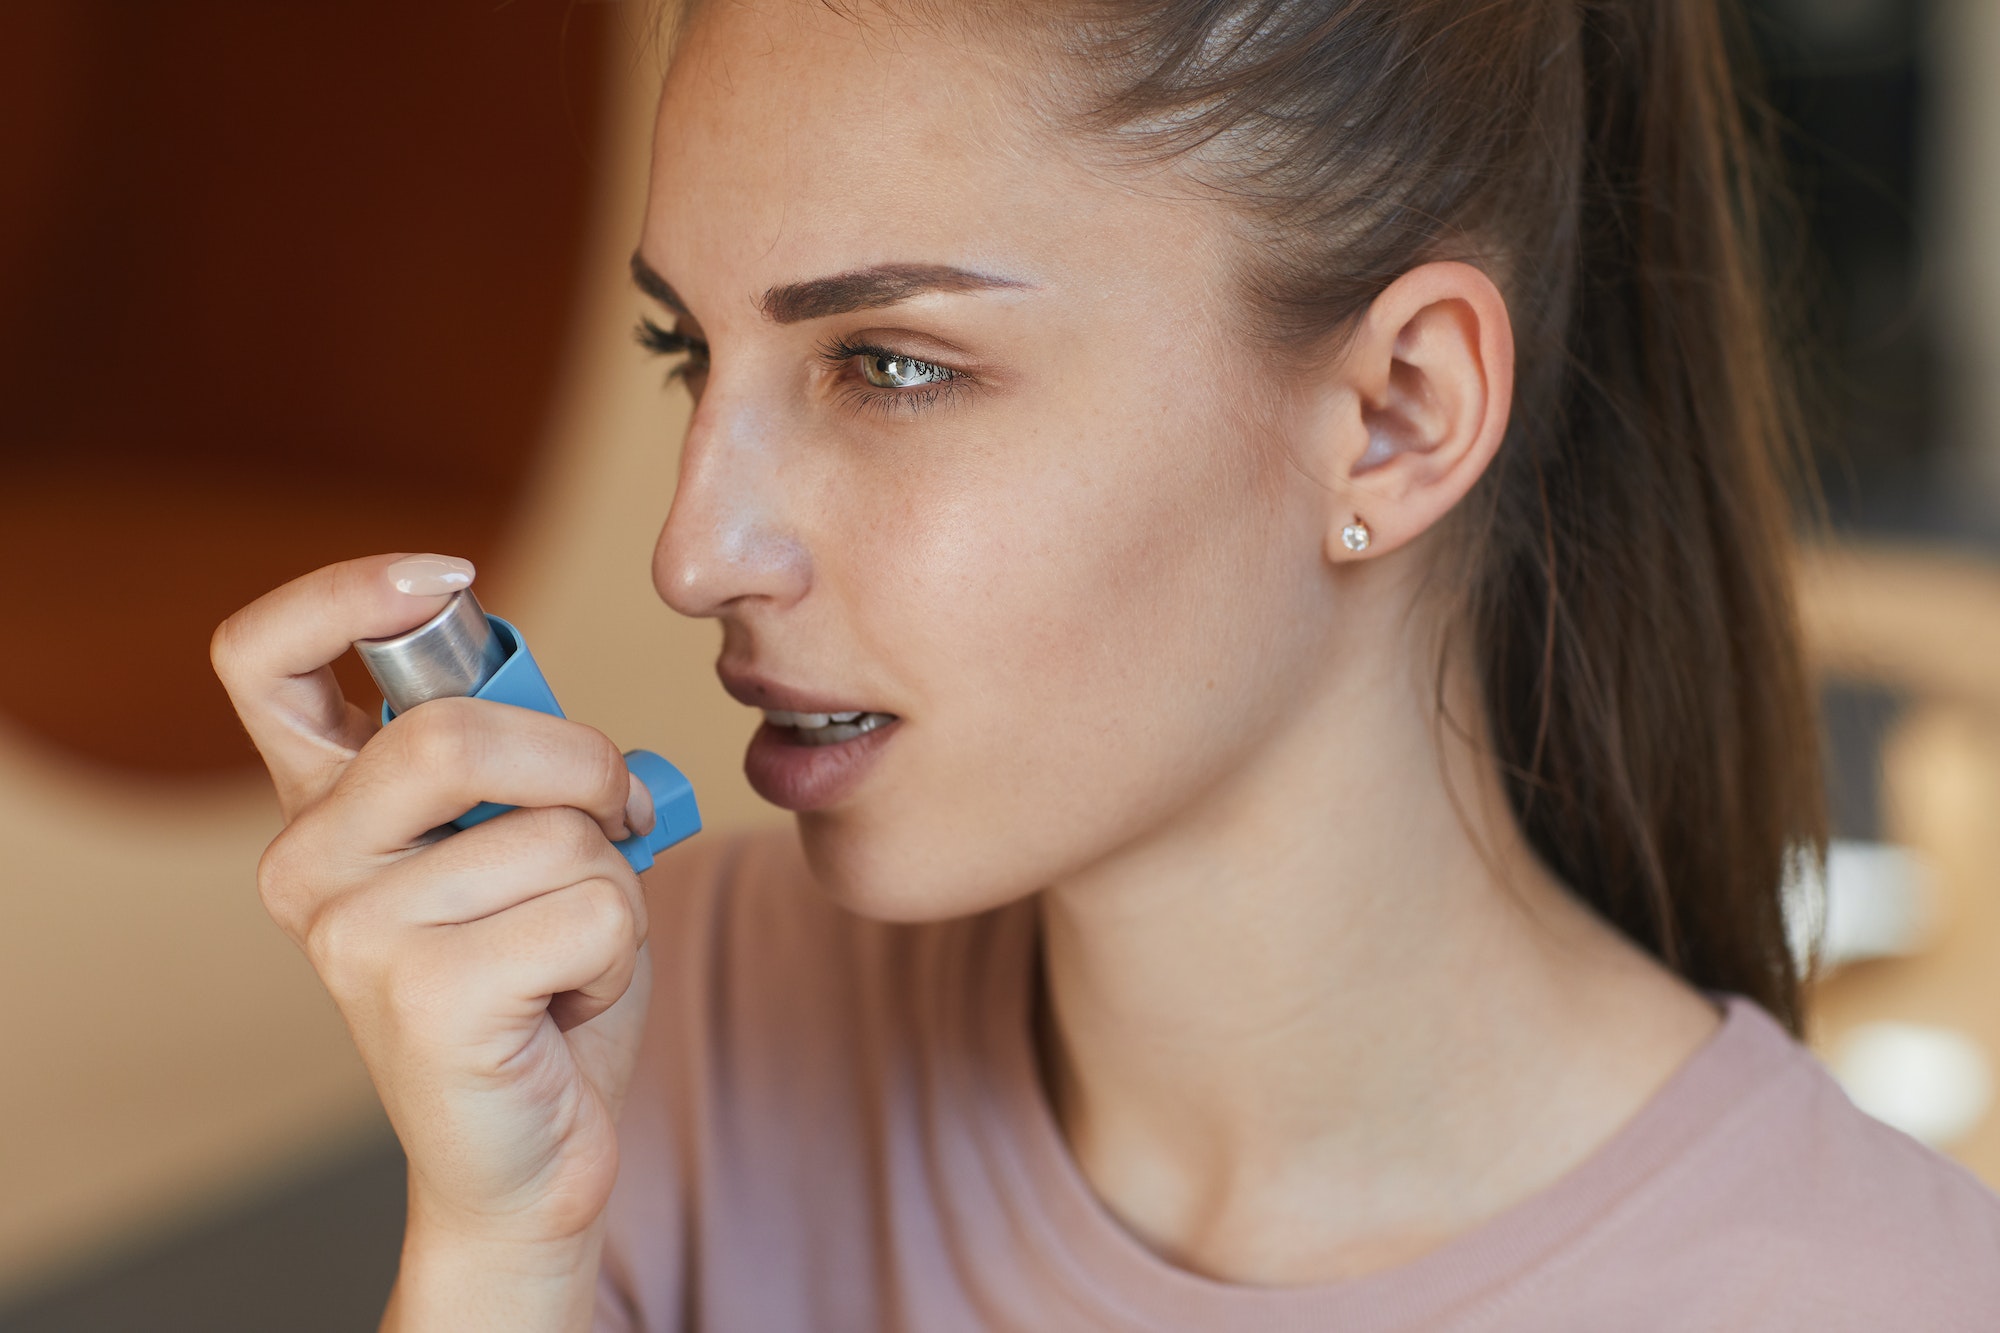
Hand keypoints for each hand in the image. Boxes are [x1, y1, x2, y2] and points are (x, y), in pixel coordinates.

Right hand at [212, 554, 656, 1324]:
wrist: (536, 1150)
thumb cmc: (540, 980)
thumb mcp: (524, 840)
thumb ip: (516, 761)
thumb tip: (557, 721)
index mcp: (323, 805)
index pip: (263, 659)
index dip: (347, 593)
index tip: (448, 579)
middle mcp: (307, 862)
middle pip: (453, 730)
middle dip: (579, 762)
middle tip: (616, 813)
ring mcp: (351, 932)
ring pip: (557, 831)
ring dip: (613, 886)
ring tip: (564, 953)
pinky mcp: (422, 995)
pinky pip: (590, 906)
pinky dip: (620, 948)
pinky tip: (565, 1001)